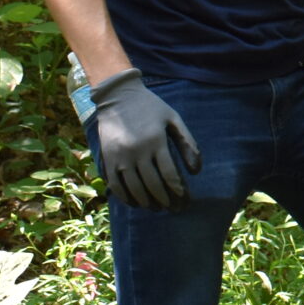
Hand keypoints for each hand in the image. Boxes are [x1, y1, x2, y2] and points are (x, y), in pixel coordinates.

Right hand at [88, 69, 198, 210]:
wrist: (117, 96)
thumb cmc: (150, 107)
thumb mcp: (173, 118)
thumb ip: (187, 142)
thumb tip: (196, 171)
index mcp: (156, 140)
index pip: (169, 173)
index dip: (177, 189)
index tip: (183, 197)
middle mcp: (137, 150)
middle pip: (152, 184)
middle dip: (165, 199)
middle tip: (172, 208)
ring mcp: (120, 156)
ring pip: (134, 188)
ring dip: (147, 202)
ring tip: (156, 207)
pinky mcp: (108, 159)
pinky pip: (116, 185)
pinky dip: (126, 197)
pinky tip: (136, 203)